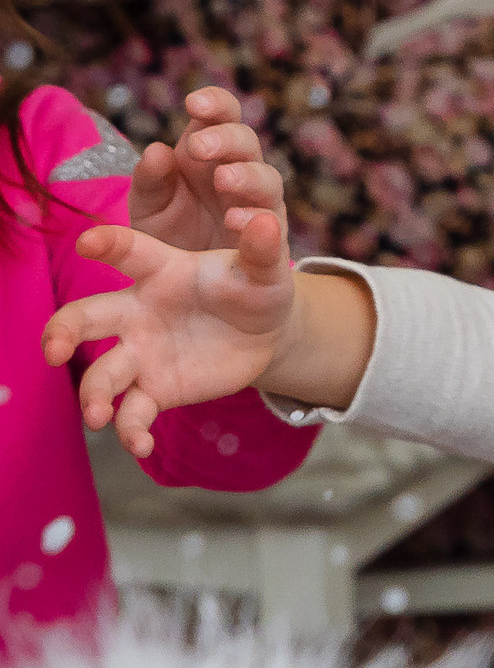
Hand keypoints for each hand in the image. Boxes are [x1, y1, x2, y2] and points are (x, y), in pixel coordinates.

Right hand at [39, 215, 296, 459]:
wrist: (266, 334)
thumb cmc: (254, 288)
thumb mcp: (265, 270)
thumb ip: (262, 248)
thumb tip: (264, 220)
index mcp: (160, 272)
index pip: (128, 252)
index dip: (106, 244)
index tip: (87, 242)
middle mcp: (137, 312)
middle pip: (87, 317)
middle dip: (63, 332)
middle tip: (54, 350)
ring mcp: (141, 352)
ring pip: (102, 373)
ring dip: (93, 394)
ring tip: (97, 415)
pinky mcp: (155, 389)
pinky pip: (133, 412)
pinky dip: (131, 431)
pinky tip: (140, 447)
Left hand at [128, 86, 287, 253]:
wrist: (188, 285)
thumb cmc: (170, 233)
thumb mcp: (149, 207)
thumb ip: (150, 180)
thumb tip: (157, 150)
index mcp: (207, 154)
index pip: (222, 115)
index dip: (215, 103)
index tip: (193, 104)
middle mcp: (238, 171)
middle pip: (246, 141)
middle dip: (225, 139)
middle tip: (198, 149)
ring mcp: (258, 203)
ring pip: (267, 177)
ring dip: (246, 175)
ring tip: (222, 180)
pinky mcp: (269, 237)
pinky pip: (272, 222)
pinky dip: (256, 218)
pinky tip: (234, 220)